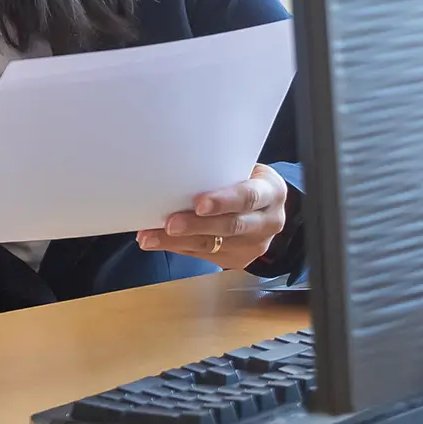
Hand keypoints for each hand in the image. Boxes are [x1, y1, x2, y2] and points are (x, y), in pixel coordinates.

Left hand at [137, 164, 288, 270]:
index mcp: (272, 192)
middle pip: (231, 226)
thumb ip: (224, 170)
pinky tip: (157, 242)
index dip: (223, 201)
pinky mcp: (238, 260)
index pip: (249, 197)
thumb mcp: (246, 169)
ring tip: (150, 237)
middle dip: (197, 225)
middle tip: (170, 223)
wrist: (266, 207)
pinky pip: (204, 255)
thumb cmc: (247, 180)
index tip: (199, 204)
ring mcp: (254, 245)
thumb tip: (180, 164)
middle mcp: (268, 222)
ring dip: (177, 241)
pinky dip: (177, 247)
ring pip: (213, 245)